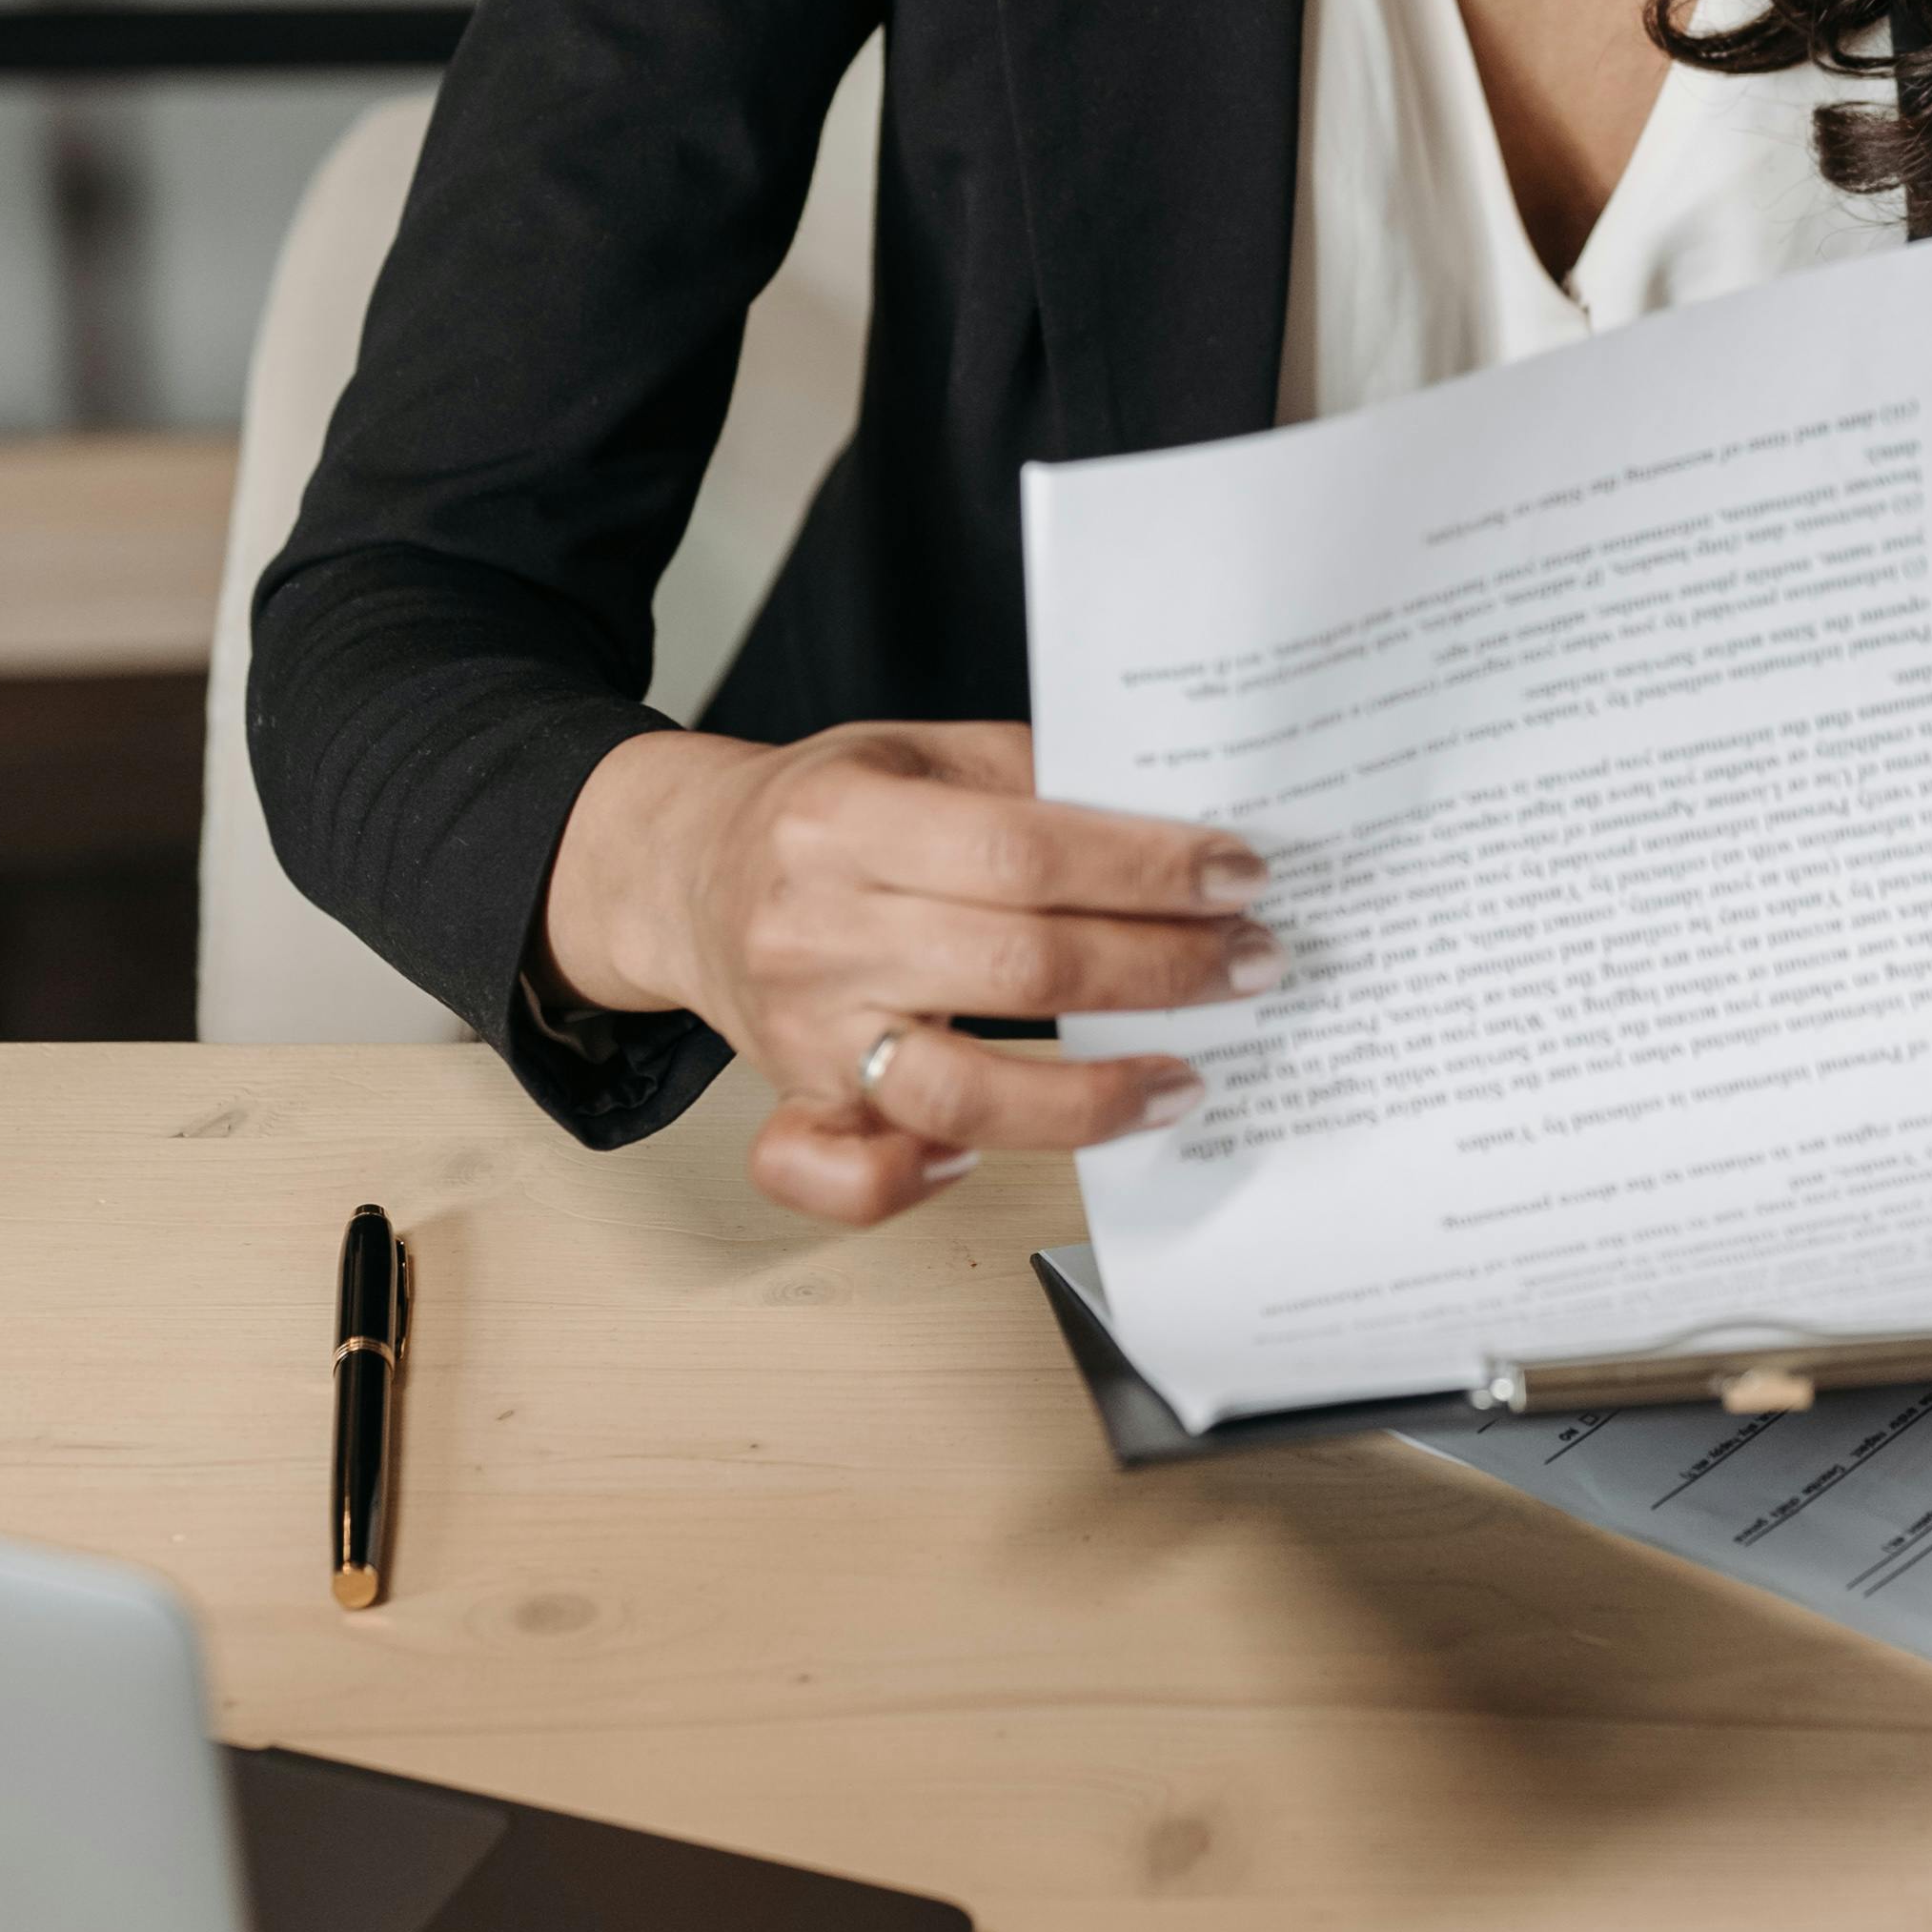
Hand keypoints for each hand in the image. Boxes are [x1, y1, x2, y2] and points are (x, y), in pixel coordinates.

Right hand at [540, 718, 1272, 1230]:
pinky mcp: (796, 1100)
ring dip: (1092, 1099)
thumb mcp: (918, 752)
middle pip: (1019, 968)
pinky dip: (923, 1179)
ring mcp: (804, 1031)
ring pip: (959, 1094)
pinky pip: (850, 1176)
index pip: (1025, 852)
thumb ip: (1030, 778)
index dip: (1145, 870)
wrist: (682, 869)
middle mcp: (816, 931)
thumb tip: (1173, 820)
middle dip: (1159, 971)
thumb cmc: (822, 809)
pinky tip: (995, 1154)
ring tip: (1183, 1077)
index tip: (1238, 876)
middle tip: (1250, 964)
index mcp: (845, 821)